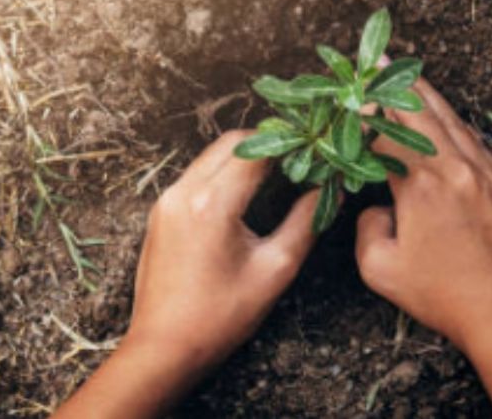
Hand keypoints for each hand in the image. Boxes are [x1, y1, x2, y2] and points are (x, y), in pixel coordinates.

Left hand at [126, 130, 318, 370]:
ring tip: (279, 173)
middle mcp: (183, 192)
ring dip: (245, 157)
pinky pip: (197, 175)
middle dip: (268, 143)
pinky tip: (247, 193)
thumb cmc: (221, 316)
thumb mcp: (275, 269)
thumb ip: (306, 223)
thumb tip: (331, 192)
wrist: (163, 349)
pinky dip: (224, 173)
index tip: (315, 150)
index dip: (290, 144)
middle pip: (230, 143)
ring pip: (211, 156)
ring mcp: (166, 201)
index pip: (256, 148)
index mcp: (212, 203)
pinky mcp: (160, 213)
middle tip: (300, 159)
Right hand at [354, 79, 491, 351]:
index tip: (349, 99)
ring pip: (453, 120)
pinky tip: (446, 120)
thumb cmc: (445, 296)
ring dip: (428, 96)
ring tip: (408, 76)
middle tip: (377, 60)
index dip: (364, 115)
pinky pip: (476, 141)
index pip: (386, 134)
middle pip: (422, 111)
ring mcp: (488, 172)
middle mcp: (458, 167)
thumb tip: (377, 209)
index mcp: (423, 184)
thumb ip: (367, 228)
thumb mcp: (382, 269)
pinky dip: (454, 123)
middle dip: (395, 83)